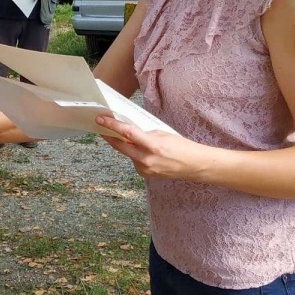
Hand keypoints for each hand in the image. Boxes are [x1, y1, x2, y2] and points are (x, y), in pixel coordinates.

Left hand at [95, 114, 211, 181]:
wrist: (194, 165)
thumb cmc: (182, 147)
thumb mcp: (163, 134)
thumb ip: (144, 134)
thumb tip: (129, 133)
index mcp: (152, 146)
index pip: (127, 133)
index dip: (112, 125)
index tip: (100, 119)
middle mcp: (146, 159)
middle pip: (120, 146)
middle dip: (109, 136)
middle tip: (101, 127)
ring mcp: (145, 169)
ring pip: (128, 154)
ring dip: (125, 145)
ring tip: (130, 138)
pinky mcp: (145, 174)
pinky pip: (134, 161)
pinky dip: (135, 154)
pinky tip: (143, 151)